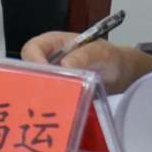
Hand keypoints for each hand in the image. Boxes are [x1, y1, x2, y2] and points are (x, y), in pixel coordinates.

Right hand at [21, 31, 151, 92]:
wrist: (122, 74)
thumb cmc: (110, 57)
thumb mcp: (100, 52)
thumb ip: (84, 55)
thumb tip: (64, 65)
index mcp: (54, 42)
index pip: (32, 48)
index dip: (34, 61)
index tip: (44, 76)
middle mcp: (49, 58)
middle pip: (29, 67)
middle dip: (35, 79)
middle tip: (47, 93)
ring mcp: (53, 76)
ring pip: (36, 83)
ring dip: (42, 92)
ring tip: (52, 103)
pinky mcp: (58, 91)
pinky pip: (47, 95)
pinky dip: (50, 102)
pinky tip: (58, 109)